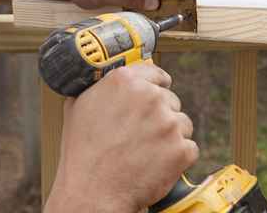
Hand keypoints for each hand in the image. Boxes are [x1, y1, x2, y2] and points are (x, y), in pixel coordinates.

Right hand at [46, 64, 198, 212]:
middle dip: (160, 115)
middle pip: (170, 100)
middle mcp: (150, 97)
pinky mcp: (181, 149)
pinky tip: (156, 163)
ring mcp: (168, 123)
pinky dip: (177, 157)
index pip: (156, 73)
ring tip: (147, 151)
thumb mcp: (78, 106)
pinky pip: (189, 148)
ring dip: (170, 136)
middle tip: (142, 134)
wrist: (92, 191)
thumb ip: (99, 87)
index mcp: (125, 81)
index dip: (155, 86)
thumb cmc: (82, 153)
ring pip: (182, 123)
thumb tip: (107, 81)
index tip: (156, 93)